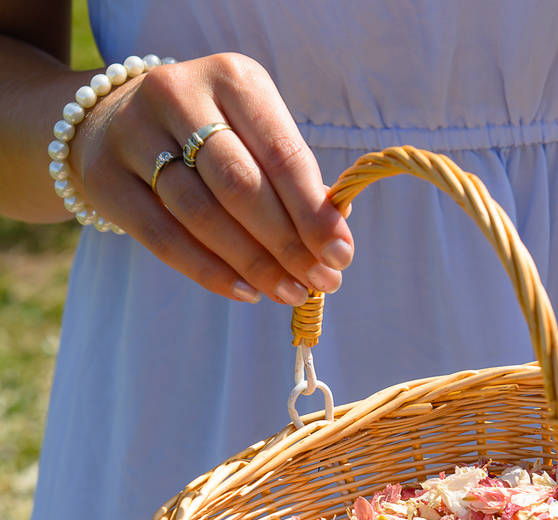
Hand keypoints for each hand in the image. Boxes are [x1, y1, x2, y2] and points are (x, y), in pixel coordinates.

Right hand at [67, 53, 351, 304]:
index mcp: (233, 79)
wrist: (113, 122)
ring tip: (290, 292)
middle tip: (321, 282)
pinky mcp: (106, 178)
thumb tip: (334, 245)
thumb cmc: (211, 138)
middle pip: (241, 186)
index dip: (315, 213)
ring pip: (202, 215)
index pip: (283, 154)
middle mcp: (179, 94)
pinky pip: (164, 238)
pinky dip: (211, 272)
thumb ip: (293, 183)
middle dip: (288, 244)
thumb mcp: (255, 137)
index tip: (341, 255)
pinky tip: (247, 293)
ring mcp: (134, 133)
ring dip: (255, 264)